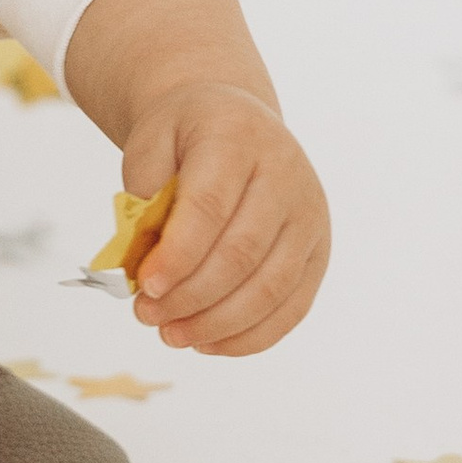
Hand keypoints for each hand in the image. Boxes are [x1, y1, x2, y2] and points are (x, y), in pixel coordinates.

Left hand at [121, 79, 328, 354]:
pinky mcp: (319, 251)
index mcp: (238, 137)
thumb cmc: (187, 136)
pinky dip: (249, 336)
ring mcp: (309, 215)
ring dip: (217, 323)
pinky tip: (208, 343)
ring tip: (171, 334)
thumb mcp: (151, 143)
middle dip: (190, 296)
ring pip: (270, 288)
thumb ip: (143, 197)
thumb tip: (142, 264)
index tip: (144, 285)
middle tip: (146, 315)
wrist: (233, 119)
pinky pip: (292, 307)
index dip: (177, 254)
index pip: (211, 206)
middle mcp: (286, 174)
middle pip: (241, 253)